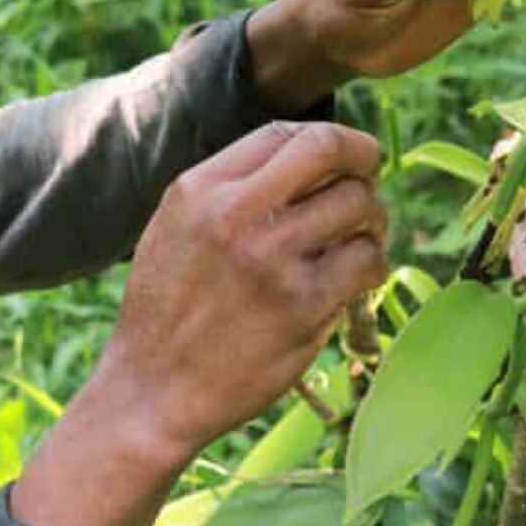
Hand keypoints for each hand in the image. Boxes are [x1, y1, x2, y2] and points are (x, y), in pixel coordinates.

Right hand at [97, 120, 390, 462]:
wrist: (152, 393)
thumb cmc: (166, 314)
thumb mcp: (173, 230)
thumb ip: (228, 192)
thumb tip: (308, 162)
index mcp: (200, 189)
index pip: (285, 132)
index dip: (328, 141)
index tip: (340, 162)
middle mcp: (236, 214)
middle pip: (330, 151)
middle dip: (363, 163)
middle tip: (366, 189)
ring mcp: (272, 259)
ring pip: (360, 205)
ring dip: (372, 222)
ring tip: (358, 243)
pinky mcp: (303, 306)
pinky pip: (367, 262)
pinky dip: (372, 268)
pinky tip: (355, 283)